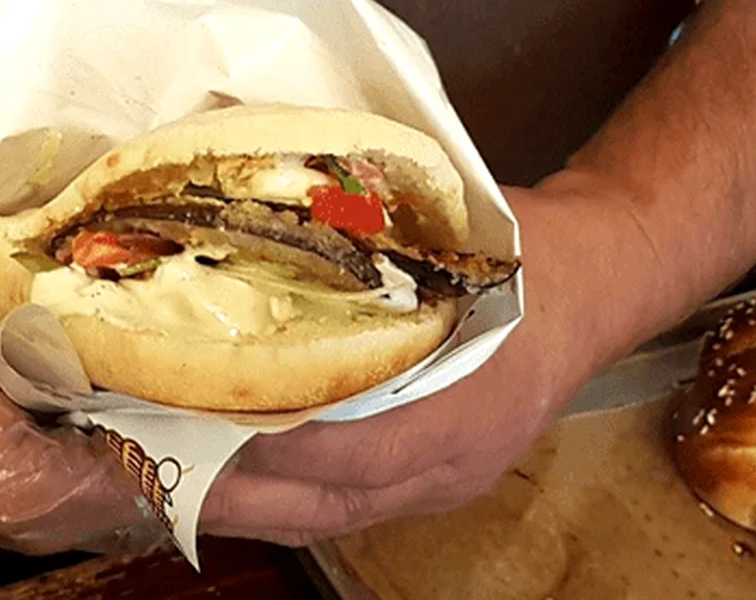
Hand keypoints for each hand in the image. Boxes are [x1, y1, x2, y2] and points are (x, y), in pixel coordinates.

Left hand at [199, 182, 653, 544]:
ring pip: (334, 518)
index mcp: (461, 401)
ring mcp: (449, 481)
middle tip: (155, 464)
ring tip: (178, 483)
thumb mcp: (446, 238)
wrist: (600, 282)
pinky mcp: (442, 483)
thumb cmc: (524, 255)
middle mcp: (453, 459)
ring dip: (253, 508)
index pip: (344, 450)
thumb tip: (261, 240)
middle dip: (235, 494)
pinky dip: (291, 501)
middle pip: (326, 504)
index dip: (264, 441)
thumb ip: (364, 254)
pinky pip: (353, 510)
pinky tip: (242, 482)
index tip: (194, 417)